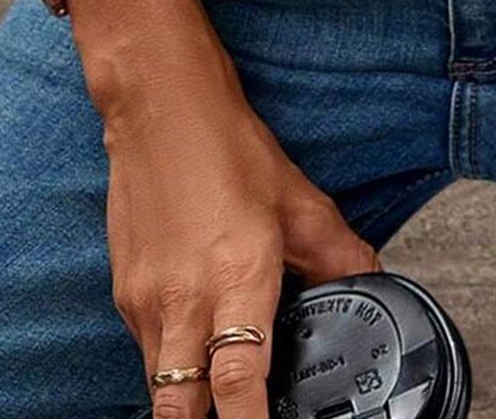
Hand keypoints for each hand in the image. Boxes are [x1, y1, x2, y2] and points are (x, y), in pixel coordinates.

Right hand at [96, 34, 379, 417]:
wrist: (160, 107)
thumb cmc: (227, 147)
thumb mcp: (300, 201)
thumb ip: (339, 256)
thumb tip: (371, 286)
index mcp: (237, 279)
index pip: (240, 383)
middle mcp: (185, 300)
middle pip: (182, 408)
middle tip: (239, 414)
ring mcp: (146, 302)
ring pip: (160, 387)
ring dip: (189, 401)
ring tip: (219, 394)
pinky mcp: (124, 295)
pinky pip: (147, 352)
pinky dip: (172, 363)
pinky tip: (197, 346)